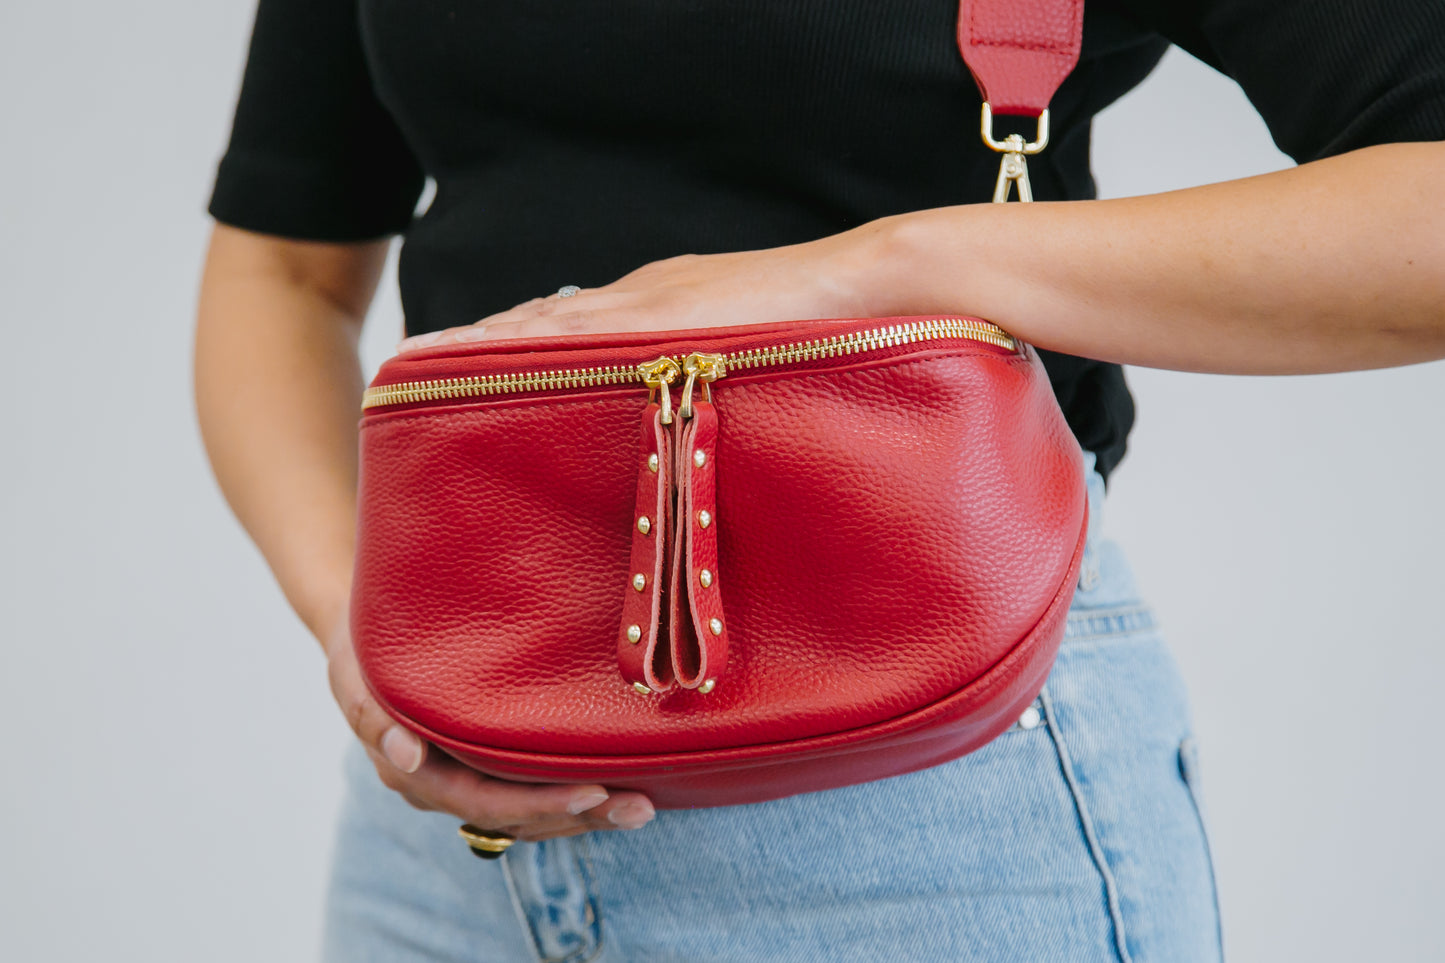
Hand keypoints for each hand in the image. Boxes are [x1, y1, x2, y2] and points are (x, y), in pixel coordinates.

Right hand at [323, 608, 656, 839]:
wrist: (364, 637)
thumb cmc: (363, 647)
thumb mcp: (356, 672)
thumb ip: (372, 713)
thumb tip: (405, 757)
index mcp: (413, 772)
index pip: (483, 801)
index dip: (538, 803)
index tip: (592, 793)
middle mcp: (442, 787)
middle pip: (517, 817)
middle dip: (579, 816)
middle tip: (638, 806)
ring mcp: (467, 781)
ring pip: (531, 815)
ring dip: (587, 816)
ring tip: (643, 807)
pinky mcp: (488, 768)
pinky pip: (534, 796)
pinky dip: (575, 800)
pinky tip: (619, 792)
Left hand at [396, 223, 894, 349]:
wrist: (873, 290)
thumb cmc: (830, 337)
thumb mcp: (753, 372)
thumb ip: (709, 397)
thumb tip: (687, 447)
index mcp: (661, 313)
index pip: (571, 331)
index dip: (514, 351)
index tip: (464, 378)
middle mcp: (642, 301)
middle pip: (540, 324)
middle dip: (475, 349)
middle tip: (413, 374)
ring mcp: (649, 304)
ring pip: (542, 324)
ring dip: (482, 347)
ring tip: (422, 368)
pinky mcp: (663, 316)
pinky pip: (573, 331)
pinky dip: (523, 346)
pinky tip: (483, 363)